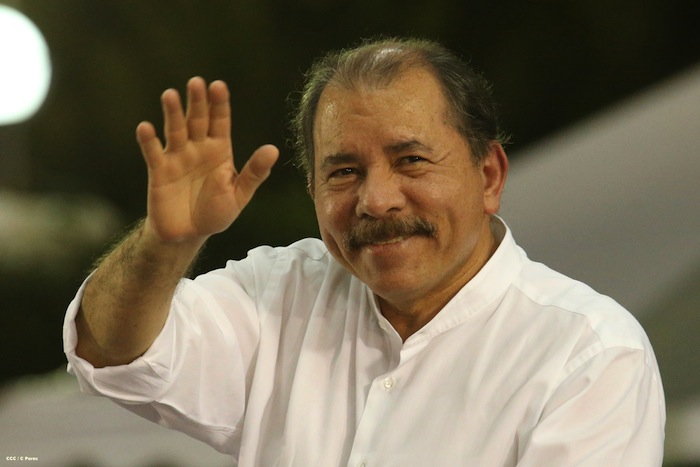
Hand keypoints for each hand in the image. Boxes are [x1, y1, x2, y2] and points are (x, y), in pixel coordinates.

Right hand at [136, 77, 278, 242]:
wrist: (188, 234)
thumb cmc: (215, 212)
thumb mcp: (239, 194)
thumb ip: (254, 173)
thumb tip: (273, 149)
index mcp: (219, 150)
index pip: (220, 121)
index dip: (219, 104)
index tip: (219, 86)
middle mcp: (197, 148)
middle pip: (197, 120)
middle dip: (197, 102)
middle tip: (196, 82)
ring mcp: (177, 157)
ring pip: (175, 130)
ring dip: (172, 113)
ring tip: (170, 95)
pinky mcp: (158, 171)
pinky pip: (153, 153)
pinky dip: (148, 141)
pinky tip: (146, 127)